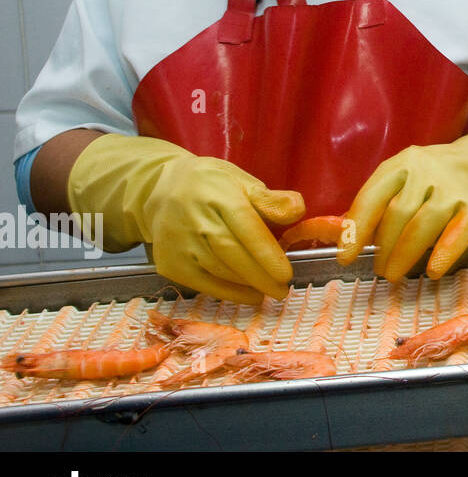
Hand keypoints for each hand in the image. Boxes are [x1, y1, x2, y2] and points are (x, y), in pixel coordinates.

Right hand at [67, 134, 303, 304]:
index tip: (286, 274)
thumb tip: (298, 210)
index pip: (244, 226)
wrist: (161, 191)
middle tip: (282, 291)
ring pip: (217, 270)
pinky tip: (248, 295)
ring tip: (270, 291)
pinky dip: (227, 293)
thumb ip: (270, 199)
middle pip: (230, 253)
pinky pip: (202, 283)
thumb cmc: (212, 187)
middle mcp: (193, 218)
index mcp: (217, 194)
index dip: (266, 252)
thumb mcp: (242, 181)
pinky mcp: (168, 263)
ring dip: (247, 285)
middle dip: (260, 276)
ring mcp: (177, 242)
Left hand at [338, 116, 467, 281]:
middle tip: (379, 269)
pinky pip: (460, 232)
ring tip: (394, 274)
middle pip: (399, 213)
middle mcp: (427, 172)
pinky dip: (445, 253)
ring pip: (425, 223)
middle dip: (384, 247)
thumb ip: (374, 205)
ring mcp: (454, 188)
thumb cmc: (429, 179)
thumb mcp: (400, 180)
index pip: (373, 197)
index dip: (356, 229)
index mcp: (401, 165)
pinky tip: (433, 271)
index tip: (346, 257)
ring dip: (405, 254)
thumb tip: (337, 236)